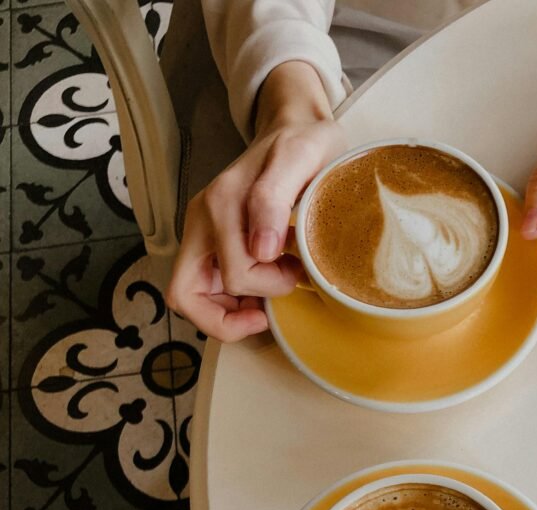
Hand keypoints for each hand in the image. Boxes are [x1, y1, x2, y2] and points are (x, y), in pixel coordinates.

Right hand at [165, 62, 344, 341]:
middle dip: (237, 312)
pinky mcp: (208, 241)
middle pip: (189, 296)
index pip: (226, 279)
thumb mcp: (301, 158)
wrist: (294, 126)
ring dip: (230, 312)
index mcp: (219, 205)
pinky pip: (205, 289)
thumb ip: (274, 198)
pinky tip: (264, 286)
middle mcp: (201, 221)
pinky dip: (231, 303)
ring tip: (270, 296)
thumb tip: (260, 249)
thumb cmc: (303, 145)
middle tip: (280, 290)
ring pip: (193, 298)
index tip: (294, 277)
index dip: (261, 293)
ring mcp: (201, 233)